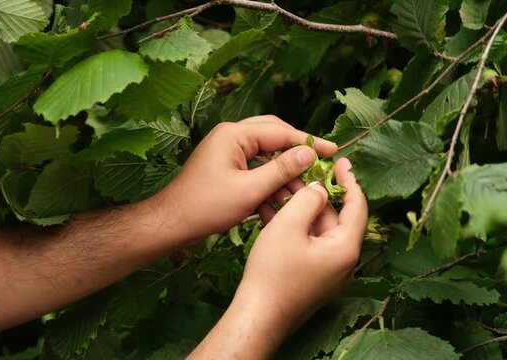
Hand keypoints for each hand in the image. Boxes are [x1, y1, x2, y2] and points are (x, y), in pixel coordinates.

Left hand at [159, 115, 337, 242]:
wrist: (173, 223)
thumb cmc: (206, 207)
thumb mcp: (250, 190)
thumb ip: (281, 169)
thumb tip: (310, 153)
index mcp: (234, 134)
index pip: (281, 132)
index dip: (309, 142)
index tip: (333, 150)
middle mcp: (231, 135)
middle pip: (274, 135)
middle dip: (298, 151)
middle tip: (323, 162)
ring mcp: (227, 150)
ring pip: (266, 152)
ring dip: (284, 169)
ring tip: (304, 186)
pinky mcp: (226, 165)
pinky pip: (255, 166)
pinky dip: (270, 179)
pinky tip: (282, 195)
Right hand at [237, 158, 367, 337]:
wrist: (257, 317)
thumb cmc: (273, 274)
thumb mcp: (289, 226)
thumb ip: (308, 200)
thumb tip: (318, 191)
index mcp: (345, 248)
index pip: (357, 206)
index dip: (349, 180)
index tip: (342, 161)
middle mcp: (342, 261)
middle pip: (334, 217)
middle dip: (315, 192)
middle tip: (301, 170)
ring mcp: (326, 270)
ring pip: (315, 229)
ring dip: (299, 207)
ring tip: (280, 186)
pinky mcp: (309, 276)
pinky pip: (305, 243)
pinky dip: (292, 226)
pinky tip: (272, 209)